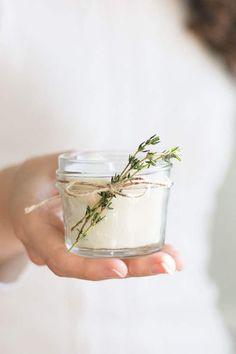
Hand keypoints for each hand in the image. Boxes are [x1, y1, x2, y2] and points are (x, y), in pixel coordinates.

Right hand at [10, 153, 182, 280]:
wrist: (26, 196)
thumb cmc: (34, 179)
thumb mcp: (45, 168)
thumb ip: (70, 167)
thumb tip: (107, 164)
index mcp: (36, 231)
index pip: (61, 258)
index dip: (90, 267)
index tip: (121, 268)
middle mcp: (55, 250)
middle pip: (94, 267)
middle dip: (134, 268)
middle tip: (168, 264)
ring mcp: (73, 250)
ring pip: (106, 263)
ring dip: (143, 263)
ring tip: (175, 259)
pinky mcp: (87, 245)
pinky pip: (110, 251)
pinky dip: (138, 253)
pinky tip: (164, 250)